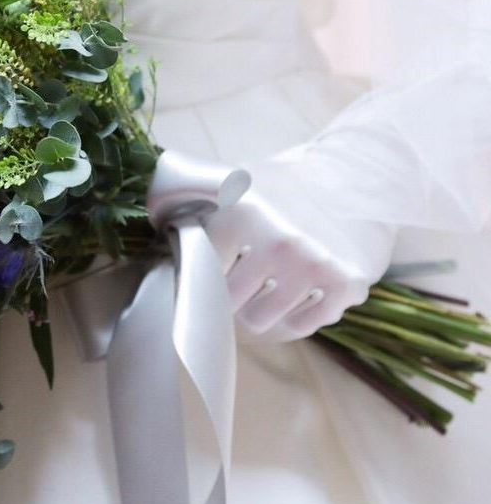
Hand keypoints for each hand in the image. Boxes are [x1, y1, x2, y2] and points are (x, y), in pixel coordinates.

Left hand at [202, 148, 396, 341]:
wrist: (351, 176)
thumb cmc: (275, 186)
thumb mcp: (226, 182)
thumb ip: (184, 203)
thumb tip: (152, 225)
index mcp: (240, 212)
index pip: (197, 275)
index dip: (194, 279)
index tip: (198, 273)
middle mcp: (278, 240)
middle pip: (226, 306)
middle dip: (224, 300)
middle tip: (232, 285)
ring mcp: (313, 265)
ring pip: (260, 323)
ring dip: (256, 312)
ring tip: (261, 288)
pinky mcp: (344, 286)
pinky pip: (299, 327)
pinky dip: (291, 318)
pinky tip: (292, 293)